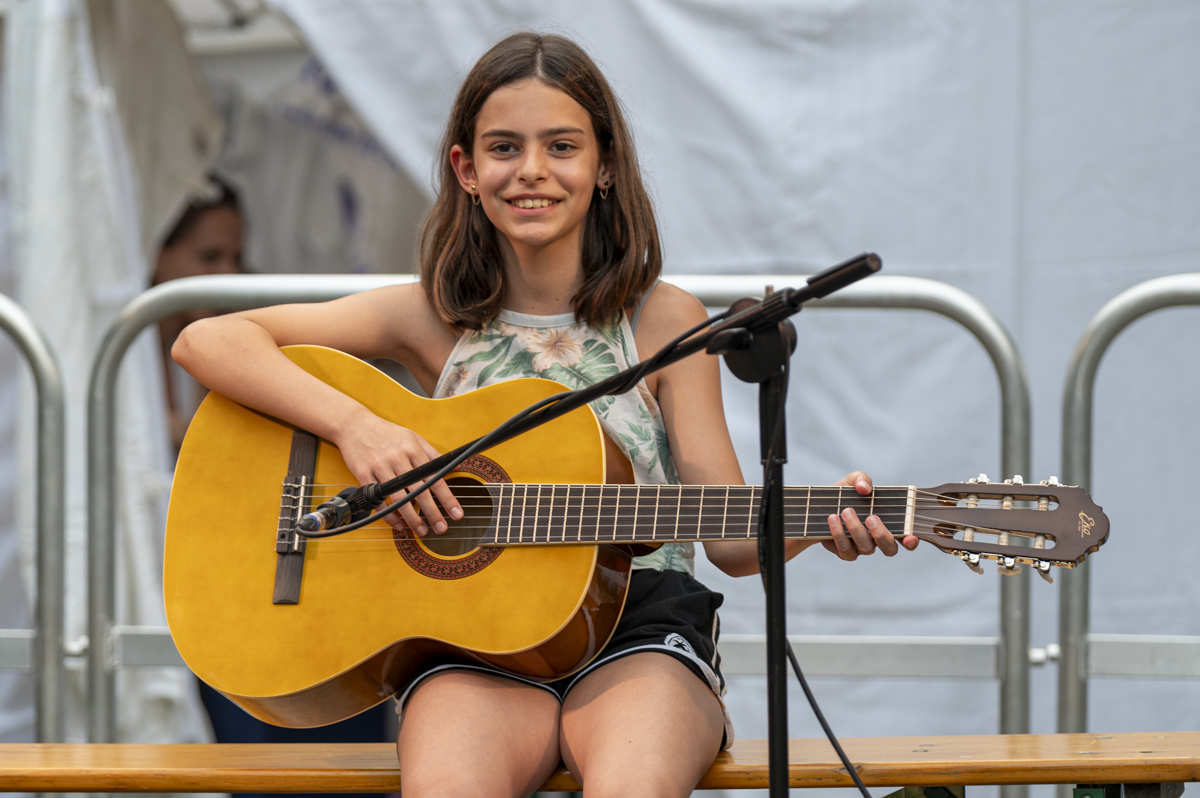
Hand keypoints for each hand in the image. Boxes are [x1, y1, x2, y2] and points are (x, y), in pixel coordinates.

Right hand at [333, 412, 461, 534]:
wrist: (355, 425)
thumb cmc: (388, 433)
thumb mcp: (414, 438)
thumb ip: (434, 454)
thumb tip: (457, 466)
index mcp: (414, 450)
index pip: (435, 477)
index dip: (447, 498)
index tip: (457, 514)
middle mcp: (399, 459)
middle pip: (419, 491)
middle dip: (432, 513)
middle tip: (441, 529)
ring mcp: (381, 467)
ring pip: (399, 498)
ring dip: (411, 518)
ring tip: (421, 530)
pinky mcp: (364, 474)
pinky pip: (378, 499)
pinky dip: (388, 514)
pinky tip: (398, 523)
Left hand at [822, 470, 918, 560]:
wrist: (821, 503)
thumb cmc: (845, 493)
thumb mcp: (854, 480)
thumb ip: (862, 479)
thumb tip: (864, 488)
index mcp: (889, 524)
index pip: (907, 538)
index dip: (911, 541)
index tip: (910, 537)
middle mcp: (877, 539)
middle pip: (890, 549)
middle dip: (882, 535)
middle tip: (870, 517)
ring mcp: (862, 548)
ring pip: (867, 549)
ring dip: (856, 529)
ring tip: (846, 511)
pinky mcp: (845, 551)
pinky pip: (846, 550)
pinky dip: (839, 533)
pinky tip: (833, 518)